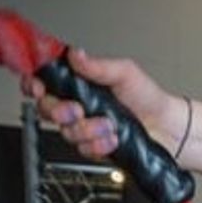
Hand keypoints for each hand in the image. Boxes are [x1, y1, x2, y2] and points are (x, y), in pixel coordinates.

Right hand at [20, 47, 186, 160]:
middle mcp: (78, 104)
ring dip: (87, 129)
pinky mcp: (92, 146)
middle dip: (59, 111)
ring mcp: (84, 126)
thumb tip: (75, 54)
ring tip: (109, 124)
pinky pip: (83, 148)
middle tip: (77, 110)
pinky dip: (99, 144)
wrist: (167, 128)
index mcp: (80, 83)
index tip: (38, 87)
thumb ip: (97, 66)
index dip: (34, 84)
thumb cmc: (148, 97)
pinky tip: (113, 138)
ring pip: (65, 131)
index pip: (44, 81)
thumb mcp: (124, 73)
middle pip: (46, 109)